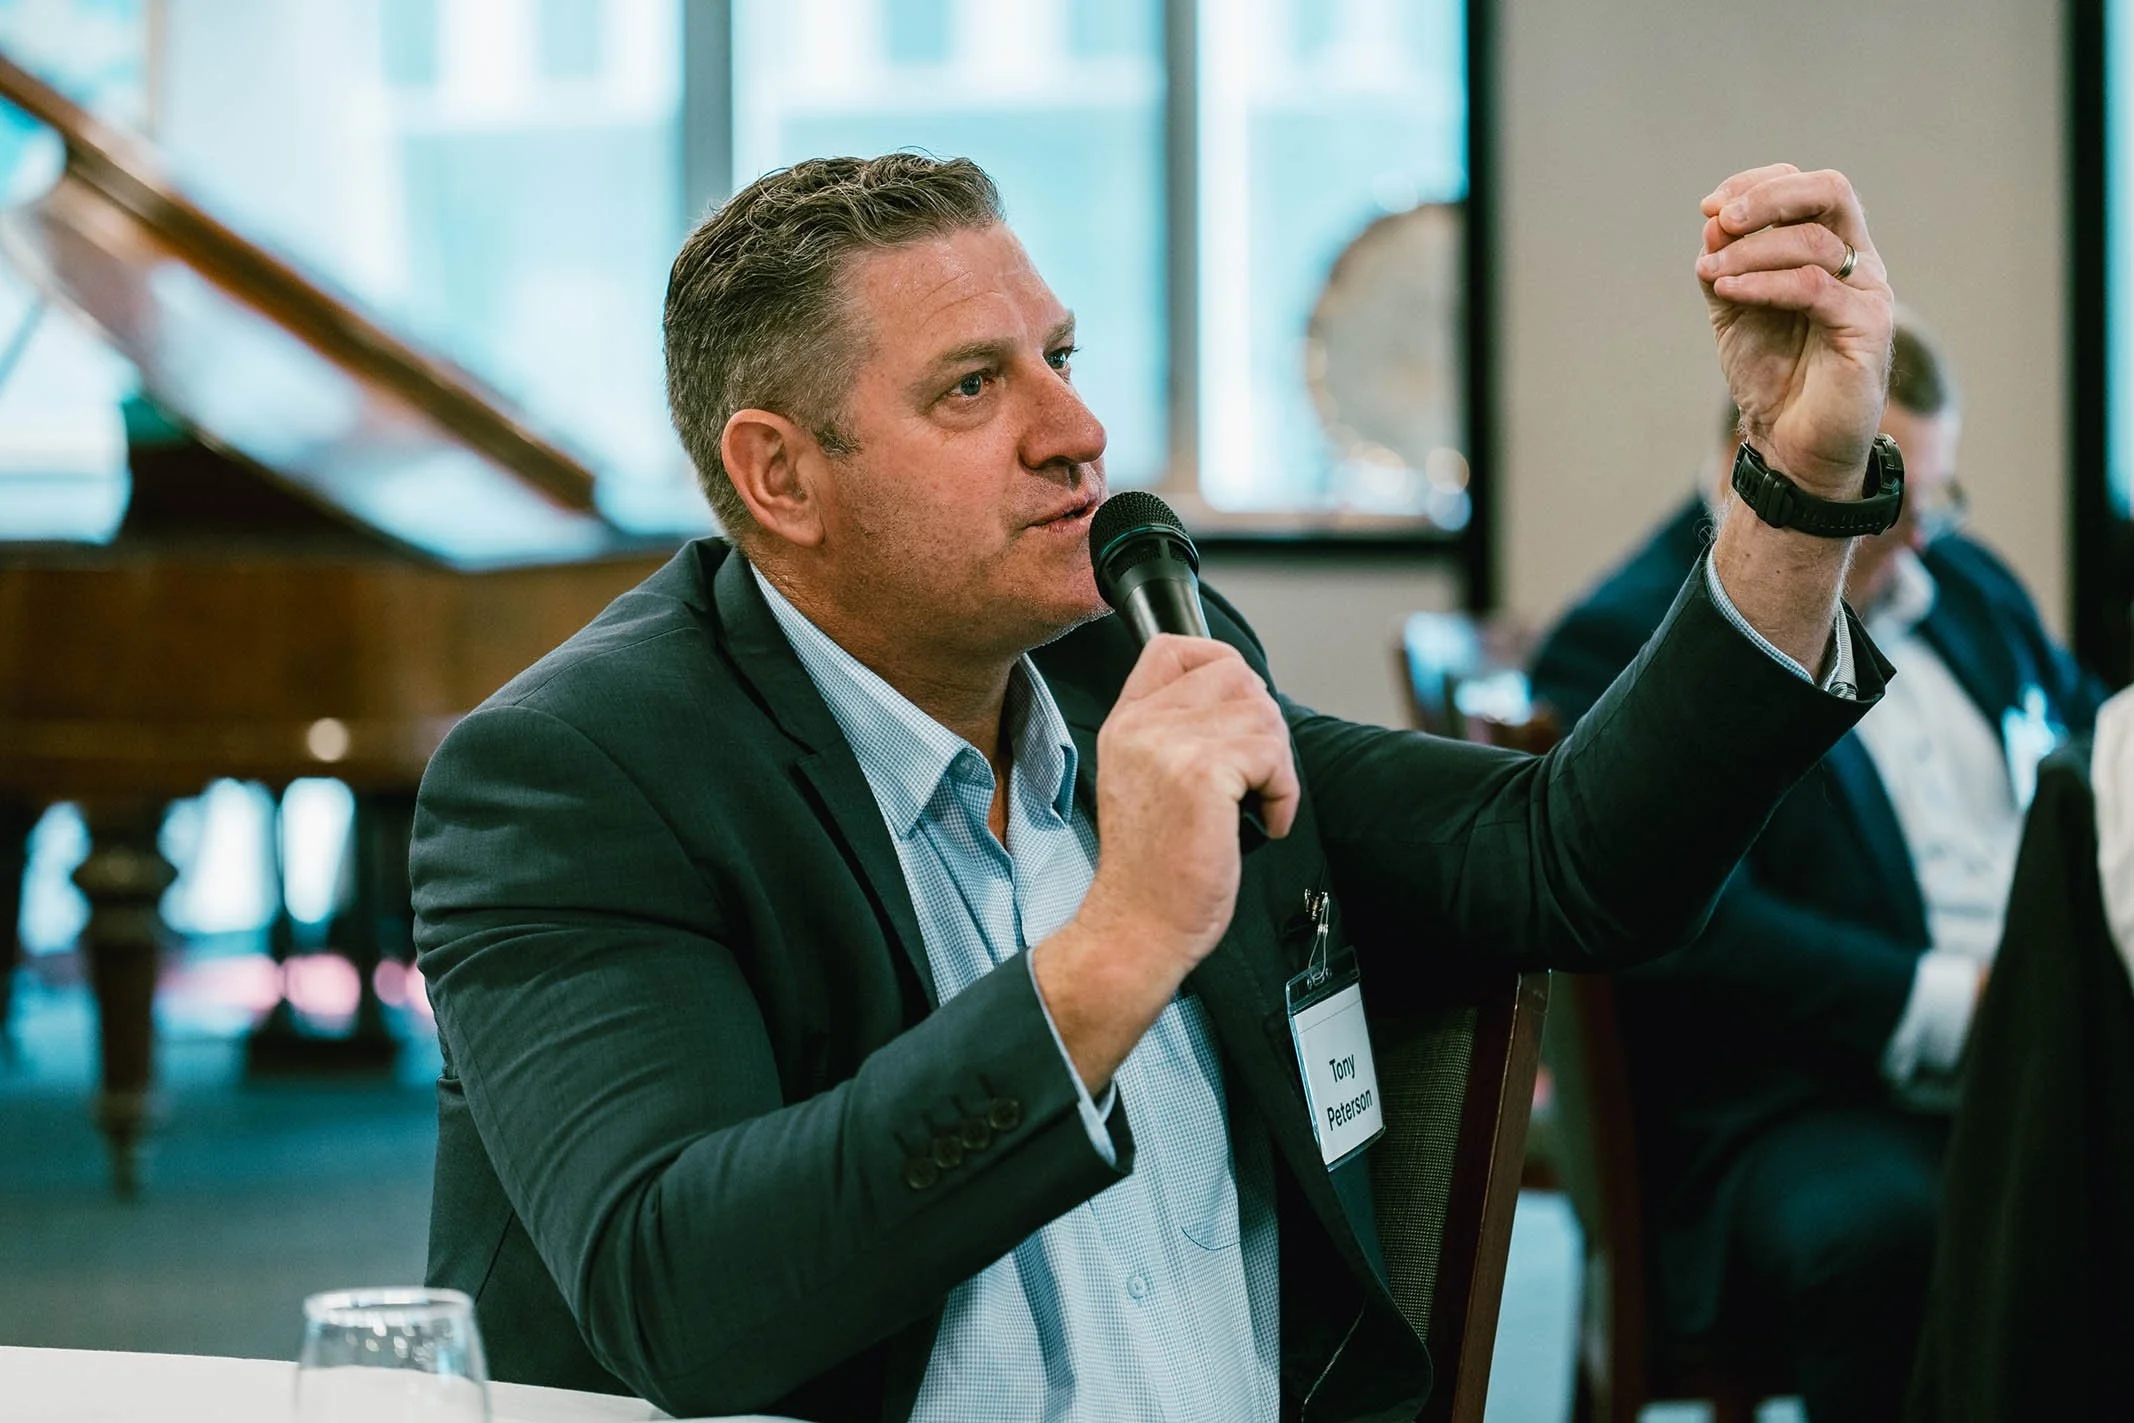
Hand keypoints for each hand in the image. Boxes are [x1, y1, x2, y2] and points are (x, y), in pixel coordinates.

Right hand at [1086, 635, 1298, 964]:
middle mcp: (1142, 726)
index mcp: (1126, 724)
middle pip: (1234, 674)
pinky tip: (1265, 822)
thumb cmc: (1152, 870)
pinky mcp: (1202, 775)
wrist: (1137, 927)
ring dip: (1276, 762)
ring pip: (1262, 713)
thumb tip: (1243, 704)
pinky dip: (1283, 794)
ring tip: (1258, 803)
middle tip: (1257, 773)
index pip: (1173, 649)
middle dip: (1263, 722)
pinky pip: (1273, 756)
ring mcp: (1170, 746)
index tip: (1239, 708)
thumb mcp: (1144, 782)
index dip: (1220, 663)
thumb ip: (1175, 735)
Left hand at [1696, 164, 1893, 495]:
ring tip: (1710, 272)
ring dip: (1749, 251)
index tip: (1710, 208)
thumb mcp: (1735, 309)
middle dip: (1768, 196)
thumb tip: (1712, 220)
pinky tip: (1727, 291)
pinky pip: (1813, 287)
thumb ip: (1726, 265)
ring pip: (1813, 241)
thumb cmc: (1770, 374)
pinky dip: (1763, 283)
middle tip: (1720, 219)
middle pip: (1831, 191)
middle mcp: (1859, 263)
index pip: (1808, 188)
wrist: (1791, 443)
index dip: (1758, 186)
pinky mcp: (1868, 328)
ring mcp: (1869, 293)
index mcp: (1832, 251)